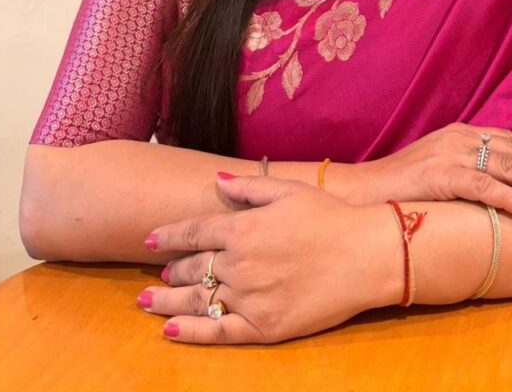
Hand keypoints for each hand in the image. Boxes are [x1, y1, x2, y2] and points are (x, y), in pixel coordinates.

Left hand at [137, 174, 399, 344]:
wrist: (365, 254)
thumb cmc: (330, 217)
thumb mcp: (289, 190)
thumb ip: (248, 187)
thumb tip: (216, 180)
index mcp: (243, 227)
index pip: (194, 232)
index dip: (168, 236)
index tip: (149, 240)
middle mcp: (239, 262)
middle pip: (193, 266)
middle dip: (173, 268)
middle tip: (160, 272)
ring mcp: (249, 297)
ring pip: (197, 299)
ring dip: (167, 299)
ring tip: (146, 301)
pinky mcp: (263, 327)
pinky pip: (218, 331)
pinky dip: (191, 331)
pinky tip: (171, 330)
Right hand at [354, 123, 511, 218]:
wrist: (364, 191)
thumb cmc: (404, 185)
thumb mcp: (441, 166)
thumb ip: (470, 166)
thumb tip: (503, 181)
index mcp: (463, 133)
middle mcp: (461, 137)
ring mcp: (451, 154)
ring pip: (507, 165)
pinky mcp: (442, 175)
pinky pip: (484, 185)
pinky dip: (511, 197)